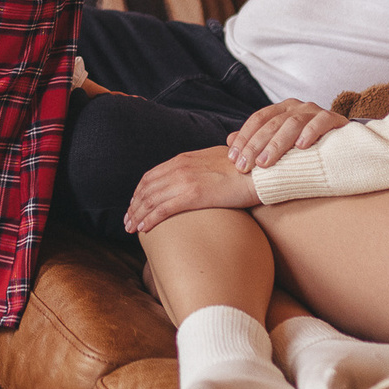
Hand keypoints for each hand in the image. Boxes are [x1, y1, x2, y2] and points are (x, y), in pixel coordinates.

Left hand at [124, 146, 260, 234]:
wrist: (262, 171)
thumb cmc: (247, 168)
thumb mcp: (220, 159)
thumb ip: (209, 162)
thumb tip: (214, 159)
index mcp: (184, 159)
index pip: (152, 176)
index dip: (140, 192)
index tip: (134, 205)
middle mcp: (180, 168)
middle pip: (147, 188)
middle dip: (134, 206)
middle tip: (127, 221)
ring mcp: (186, 181)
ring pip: (151, 200)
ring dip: (137, 215)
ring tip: (131, 229)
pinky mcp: (194, 195)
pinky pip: (164, 209)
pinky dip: (150, 219)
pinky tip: (144, 229)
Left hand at [225, 100, 349, 170]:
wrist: (346, 144)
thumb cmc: (307, 146)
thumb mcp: (280, 143)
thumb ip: (256, 140)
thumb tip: (228, 141)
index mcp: (281, 110)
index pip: (257, 119)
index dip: (243, 138)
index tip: (233, 158)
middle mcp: (296, 107)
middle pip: (271, 124)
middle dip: (255, 146)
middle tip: (244, 167)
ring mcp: (315, 111)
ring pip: (292, 123)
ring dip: (276, 144)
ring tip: (265, 163)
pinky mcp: (334, 119)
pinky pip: (321, 122)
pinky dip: (310, 132)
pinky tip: (301, 147)